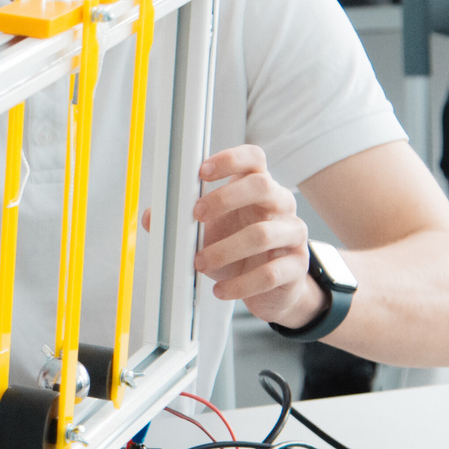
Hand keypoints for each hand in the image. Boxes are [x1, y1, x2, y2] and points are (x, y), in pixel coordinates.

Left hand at [192, 144, 322, 324]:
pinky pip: (270, 273)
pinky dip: (240, 284)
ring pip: (263, 234)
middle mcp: (280, 205)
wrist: (272, 290)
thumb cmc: (240, 253)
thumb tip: (152, 217)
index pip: (253, 159)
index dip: (229, 160)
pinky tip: (221, 290)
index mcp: (259, 188)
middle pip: (262, 185)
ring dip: (225, 250)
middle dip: (224, 198)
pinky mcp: (296, 267)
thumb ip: (181, 223)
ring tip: (200, 263)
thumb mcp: (209, 234)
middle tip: (196, 215)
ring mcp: (293, 234)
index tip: (201, 172)